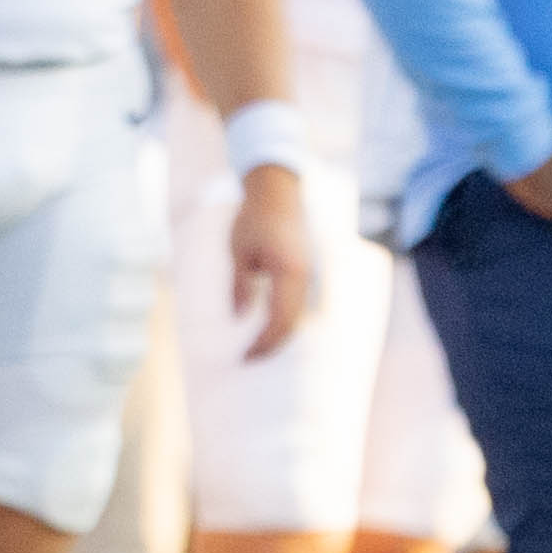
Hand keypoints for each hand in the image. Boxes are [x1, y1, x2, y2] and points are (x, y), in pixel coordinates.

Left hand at [227, 163, 320, 362]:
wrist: (279, 193)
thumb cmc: (255, 219)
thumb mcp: (239, 252)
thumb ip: (240, 285)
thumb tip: (238, 318)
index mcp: (290, 272)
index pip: (280, 320)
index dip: (264, 343)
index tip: (245, 357)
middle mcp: (307, 278)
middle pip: (294, 325)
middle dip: (272, 345)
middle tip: (249, 359)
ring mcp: (313, 276)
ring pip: (302, 318)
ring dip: (282, 336)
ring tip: (259, 349)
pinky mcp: (310, 274)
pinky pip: (303, 306)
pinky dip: (288, 322)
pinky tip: (272, 329)